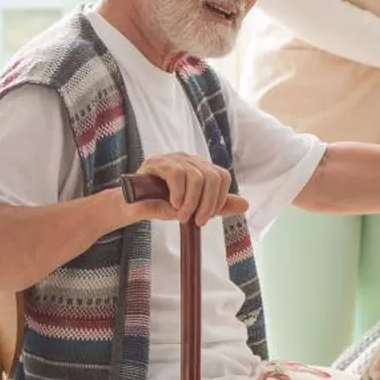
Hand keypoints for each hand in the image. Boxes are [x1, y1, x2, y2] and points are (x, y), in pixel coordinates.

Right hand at [126, 153, 248, 225]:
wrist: (133, 207)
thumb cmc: (163, 205)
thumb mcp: (194, 208)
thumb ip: (218, 206)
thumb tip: (246, 204)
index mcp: (201, 168)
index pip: (222, 176)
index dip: (220, 198)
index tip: (208, 216)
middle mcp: (190, 160)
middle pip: (212, 177)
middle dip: (208, 203)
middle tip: (197, 220)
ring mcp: (174, 159)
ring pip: (196, 177)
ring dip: (192, 202)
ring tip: (182, 215)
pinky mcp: (158, 162)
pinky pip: (177, 175)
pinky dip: (179, 193)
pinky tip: (173, 204)